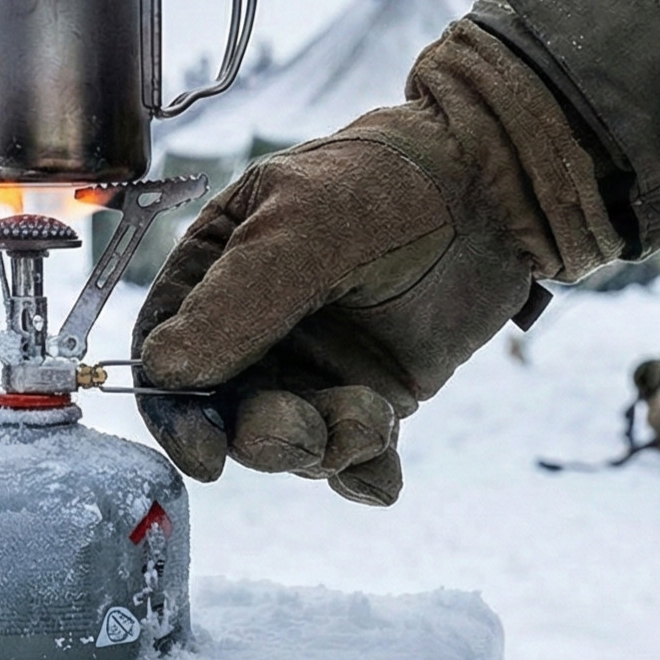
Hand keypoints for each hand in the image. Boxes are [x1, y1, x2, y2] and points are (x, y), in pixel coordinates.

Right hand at [133, 21, 620, 503]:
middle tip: (302, 431)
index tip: (204, 450)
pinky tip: (383, 471)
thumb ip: (235, 301)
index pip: (165, 348)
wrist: (495, 193)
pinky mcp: (370, 395)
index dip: (174, 407)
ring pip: (289, 441)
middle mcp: (254, 326)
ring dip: (324, 446)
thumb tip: (165, 370)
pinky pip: (350, 457)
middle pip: (223, 412)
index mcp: (215, 269)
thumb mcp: (300, 228)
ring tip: (371, 416)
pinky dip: (364, 474)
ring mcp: (312, 364)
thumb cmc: (386, 186)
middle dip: (262, 436)